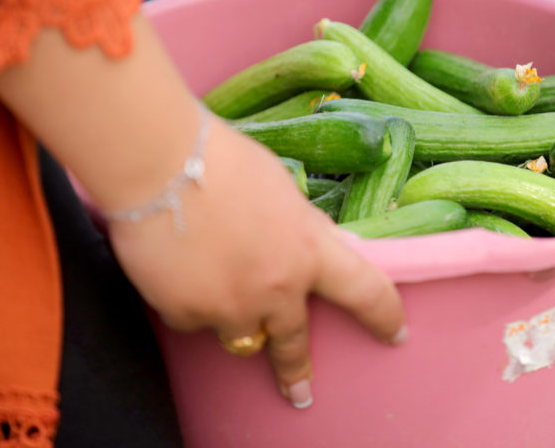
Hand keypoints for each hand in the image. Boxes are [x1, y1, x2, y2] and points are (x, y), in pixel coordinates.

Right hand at [104, 117, 407, 408]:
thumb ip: (306, 228)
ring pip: (240, 334)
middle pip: (293, 343)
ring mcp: (231, 307)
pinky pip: (194, 320)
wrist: (160, 165)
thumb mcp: (283, 191)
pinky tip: (177, 265)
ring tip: (211, 281)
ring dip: (233, 317)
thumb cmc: (223, 162)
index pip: (365, 290)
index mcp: (309, 249)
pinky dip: (189, 301)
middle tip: (301, 391)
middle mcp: (277, 288)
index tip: (395, 333)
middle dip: (296, 371)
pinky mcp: (188, 314)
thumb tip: (327, 245)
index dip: (384, 315)